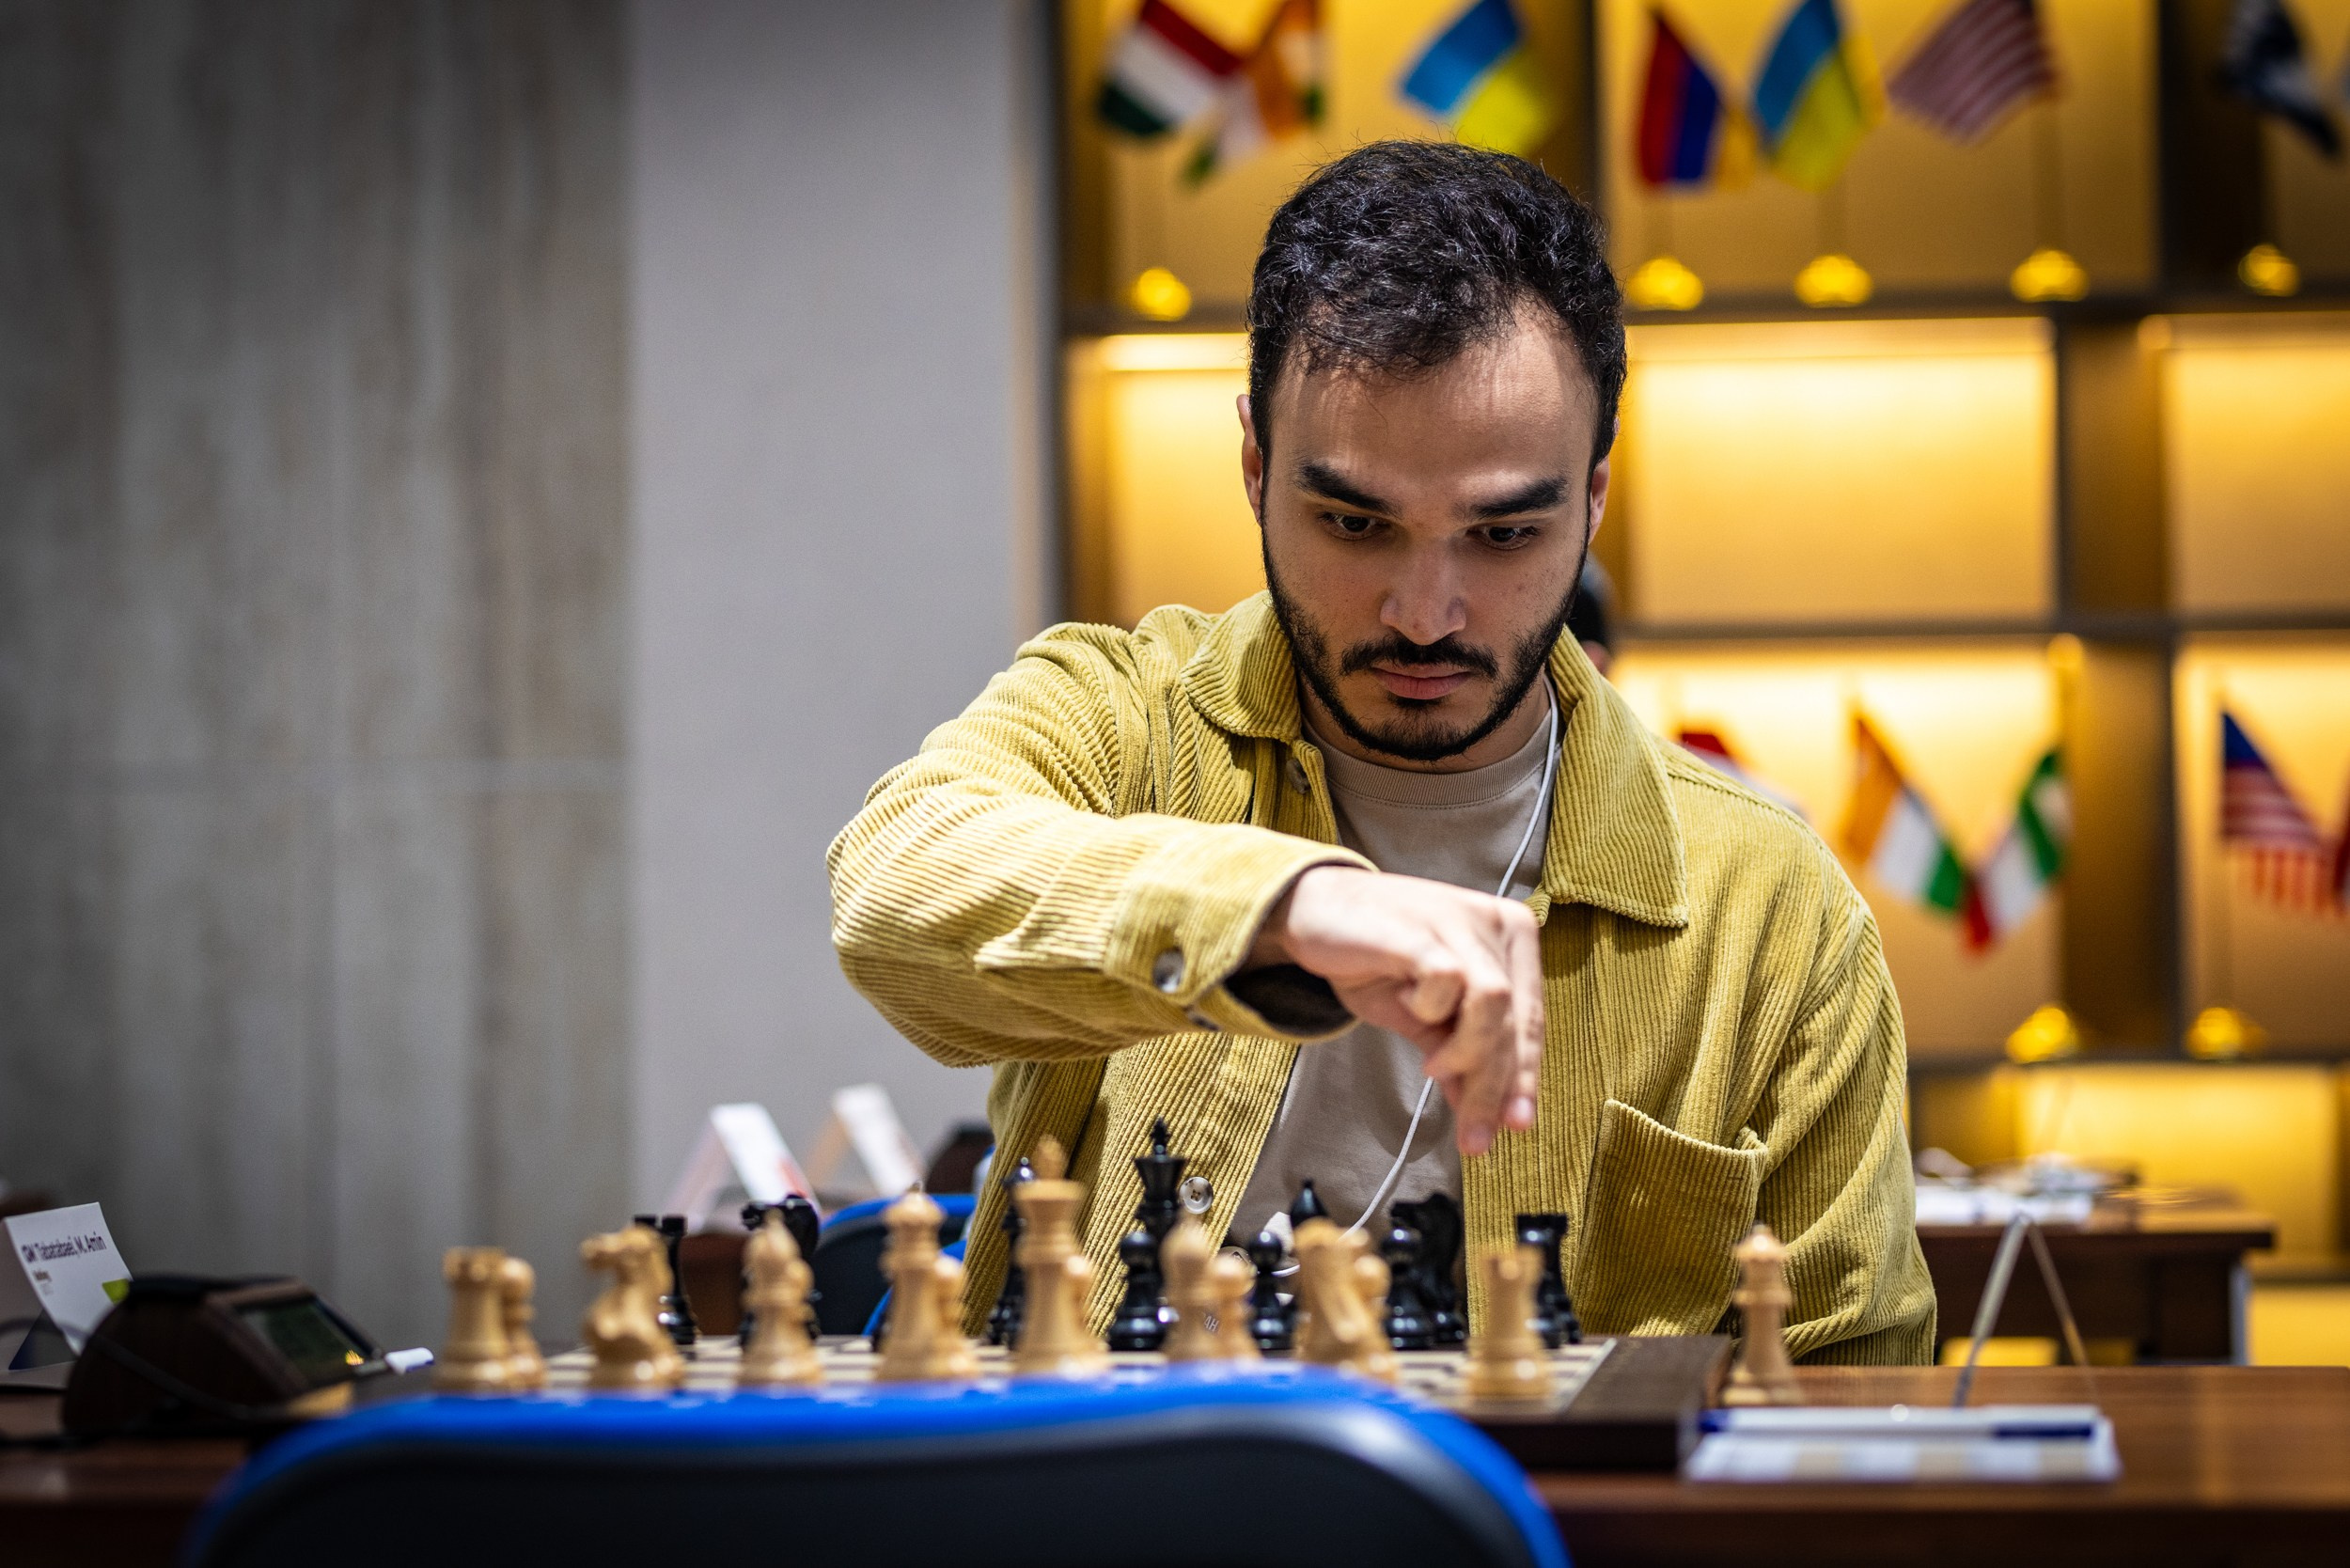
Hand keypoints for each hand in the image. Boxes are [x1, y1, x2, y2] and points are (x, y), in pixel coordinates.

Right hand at [1247, 865, 1543, 1155]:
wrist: (1316, 911)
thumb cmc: (1376, 959)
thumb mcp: (1425, 1017)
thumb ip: (1459, 1058)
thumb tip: (1481, 1115)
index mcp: (1513, 939)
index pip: (1532, 1021)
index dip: (1524, 1078)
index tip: (1515, 1126)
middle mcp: (1498, 923)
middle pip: (1515, 1021)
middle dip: (1495, 1087)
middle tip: (1476, 1137)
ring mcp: (1462, 921)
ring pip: (1496, 1004)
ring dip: (1469, 1053)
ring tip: (1434, 1070)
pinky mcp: (1426, 927)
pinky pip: (1449, 981)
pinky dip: (1432, 1010)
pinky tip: (1409, 1013)